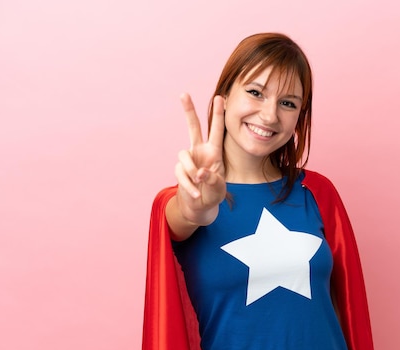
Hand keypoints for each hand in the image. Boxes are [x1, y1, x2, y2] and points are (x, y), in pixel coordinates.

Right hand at [174, 93, 225, 225]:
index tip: (219, 97)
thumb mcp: (219, 188)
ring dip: (190, 171)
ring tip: (198, 183)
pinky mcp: (179, 169)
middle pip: (193, 127)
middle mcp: (200, 151)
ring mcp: (189, 159)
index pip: (216, 130)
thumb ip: (212, 179)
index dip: (218, 114)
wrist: (200, 205)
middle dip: (188, 111)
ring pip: (183, 155)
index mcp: (214, 151)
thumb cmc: (214, 193)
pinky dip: (188, 185)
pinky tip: (196, 193)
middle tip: (184, 94)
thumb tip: (199, 173)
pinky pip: (181, 173)